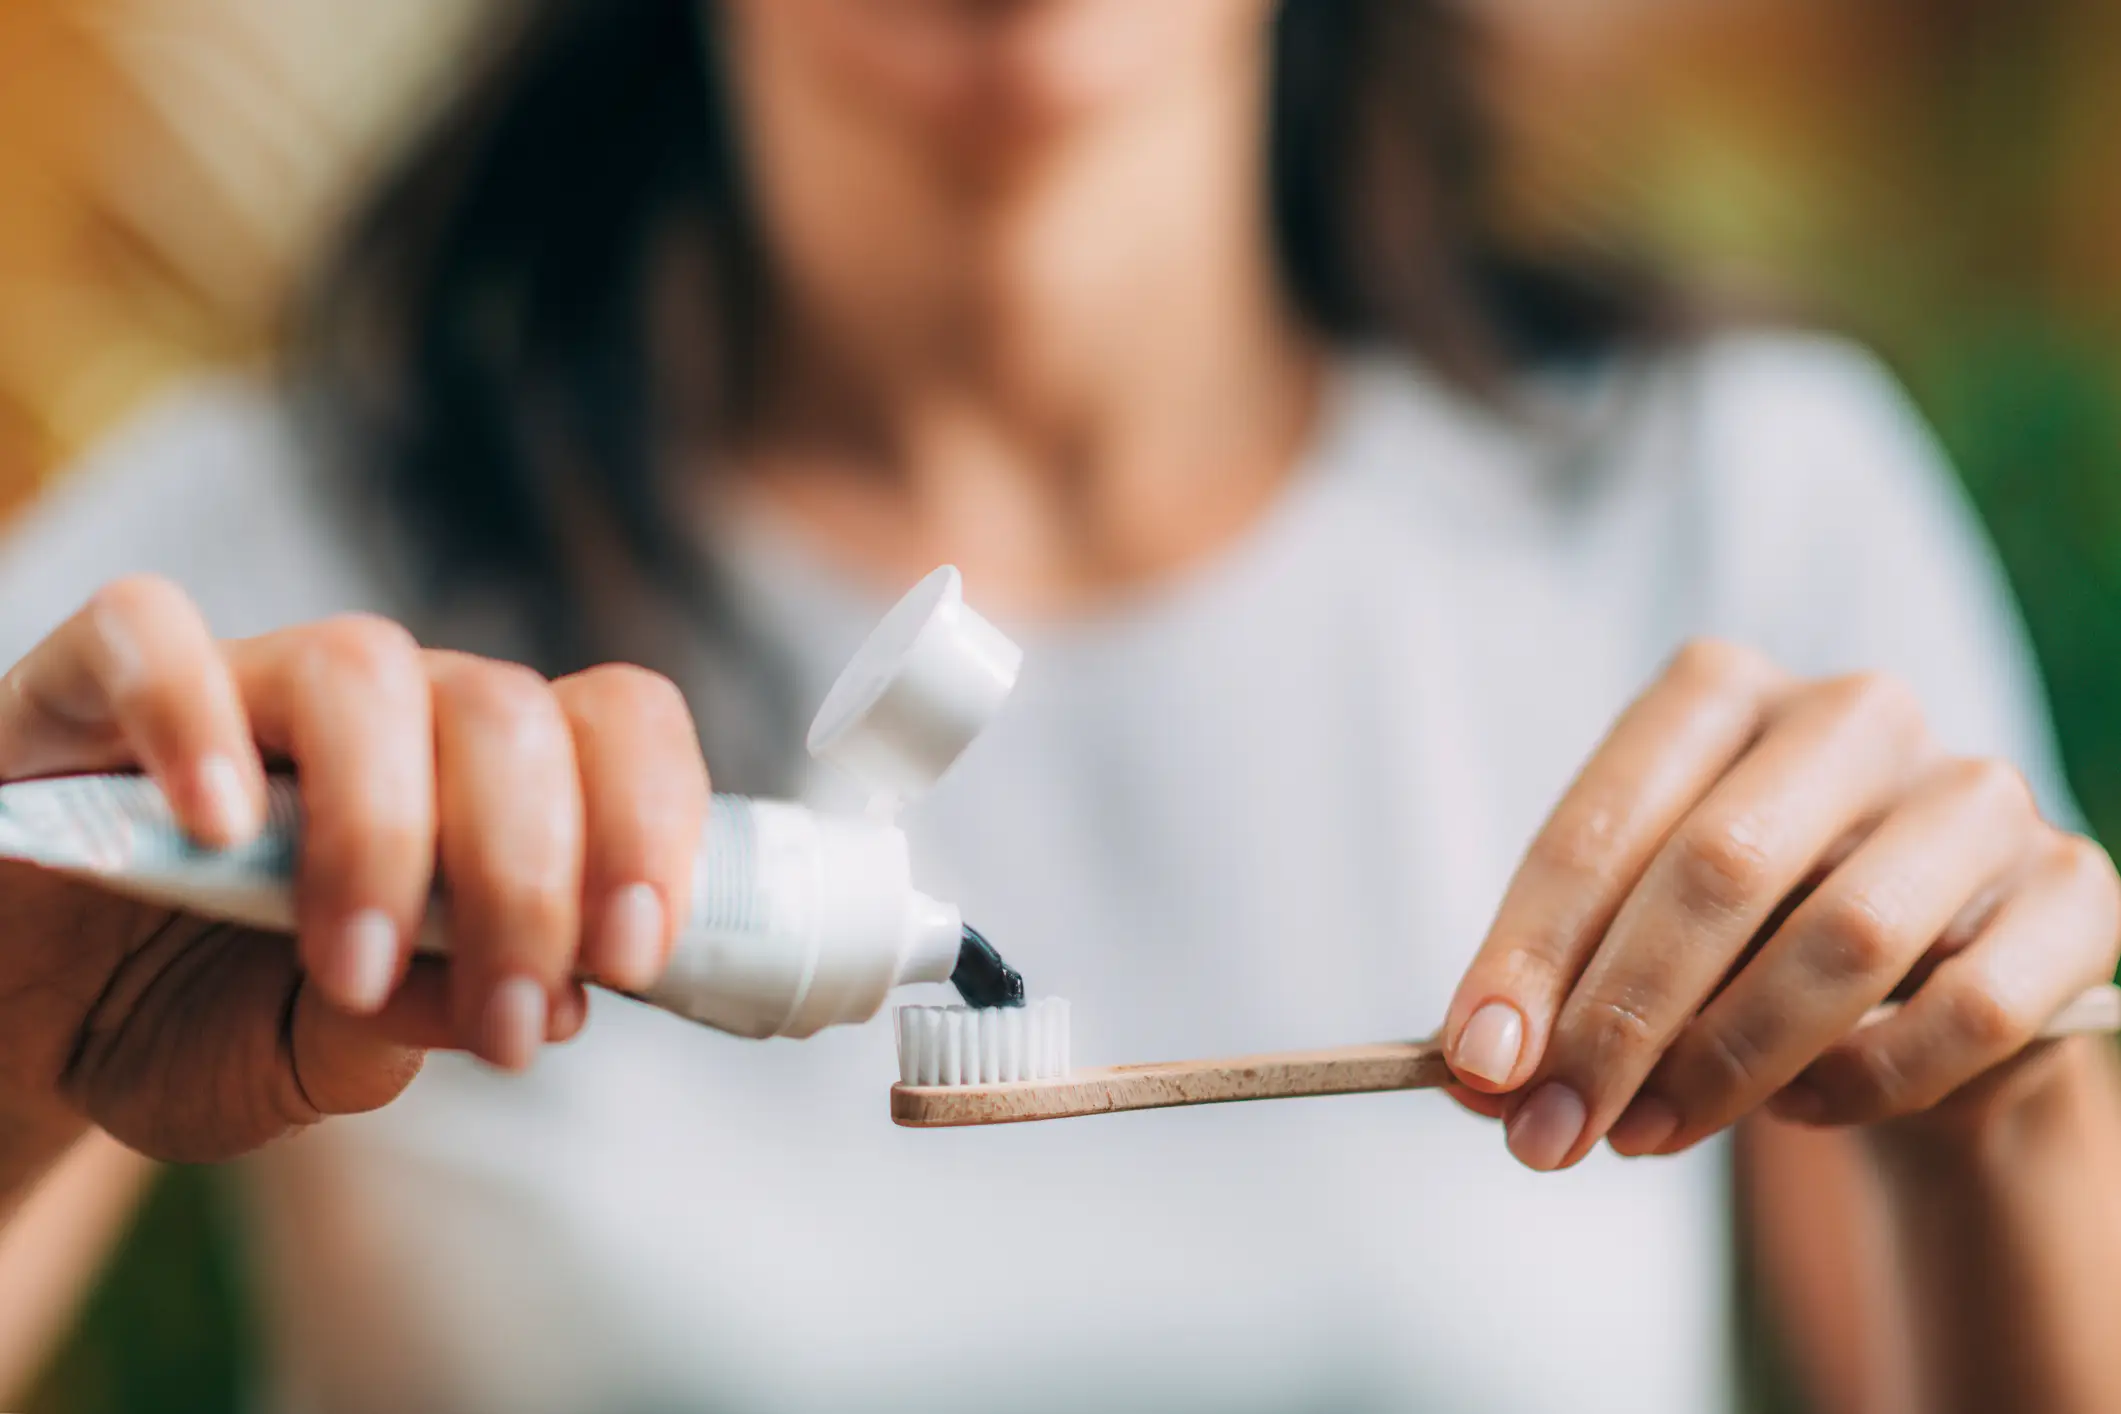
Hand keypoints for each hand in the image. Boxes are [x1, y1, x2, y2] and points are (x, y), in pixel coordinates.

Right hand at [0, 576, 709, 1164]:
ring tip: (354, 969)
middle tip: (512, 1023)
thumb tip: (558, 1005)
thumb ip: (429, 1019)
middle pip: (505, 709)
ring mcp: (239, 683)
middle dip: (529, 875)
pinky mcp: (88, 684)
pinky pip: (150, 633)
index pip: (615, 724)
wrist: (17, 1027)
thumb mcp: (323, 1056)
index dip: (652, 821)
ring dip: (383, 830)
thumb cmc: (190, 1022)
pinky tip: (221, 827)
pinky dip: (191, 717)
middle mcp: (381, 712)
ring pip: (360, 665)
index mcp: (473, 778)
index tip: (638, 955)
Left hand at [1439, 639, 2120, 1170]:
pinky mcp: (2073, 888)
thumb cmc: (1735, 952)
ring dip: (1726, 1062)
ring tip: (1650, 1133)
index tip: (1478, 1063)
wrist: (1911, 995)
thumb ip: (1554, 1002)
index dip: (1530, 948)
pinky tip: (1800, 1109)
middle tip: (1553, 1131)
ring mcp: (1976, 792)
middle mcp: (1853, 713)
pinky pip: (1971, 1007)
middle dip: (1618, 1019)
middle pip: (1719, 866)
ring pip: (1845, 938)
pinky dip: (1867, 1080)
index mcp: (1720, 691)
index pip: (1606, 817)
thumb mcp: (1631, 952)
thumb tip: (1475, 1078)